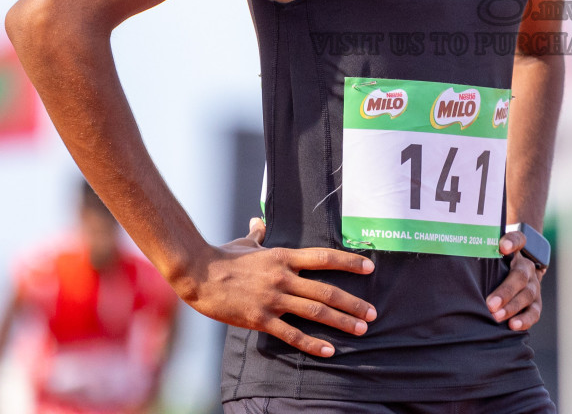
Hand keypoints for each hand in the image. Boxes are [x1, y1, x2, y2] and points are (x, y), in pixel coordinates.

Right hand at [181, 217, 376, 357]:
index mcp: (283, 256)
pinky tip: (330, 350)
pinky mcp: (261, 318)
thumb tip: (257, 220)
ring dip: (341, 321)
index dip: (349, 262)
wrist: (198, 273)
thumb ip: (257, 234)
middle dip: (353, 302)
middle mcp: (283, 277)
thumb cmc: (222, 257)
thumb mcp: (244, 243)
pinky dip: (312, 343)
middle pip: (326, 290)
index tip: (370, 267)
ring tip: (360, 329)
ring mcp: (273, 298)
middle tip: (372, 313)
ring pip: (315, 312)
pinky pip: (292, 333)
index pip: (324, 257)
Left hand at [486, 229, 544, 331]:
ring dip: (512, 307)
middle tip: (491, 304)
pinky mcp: (536, 303)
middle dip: (505, 291)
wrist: (516, 274)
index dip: (511, 243)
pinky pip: (534, 312)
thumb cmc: (494, 267)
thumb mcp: (489, 255)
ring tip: (497, 317)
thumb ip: (480, 254)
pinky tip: (513, 326)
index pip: (517, 240)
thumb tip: (457, 253)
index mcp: (516, 252)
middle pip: (519, 276)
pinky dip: (525, 320)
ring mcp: (533, 286)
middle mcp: (526, 267)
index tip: (503, 247)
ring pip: (527, 295)